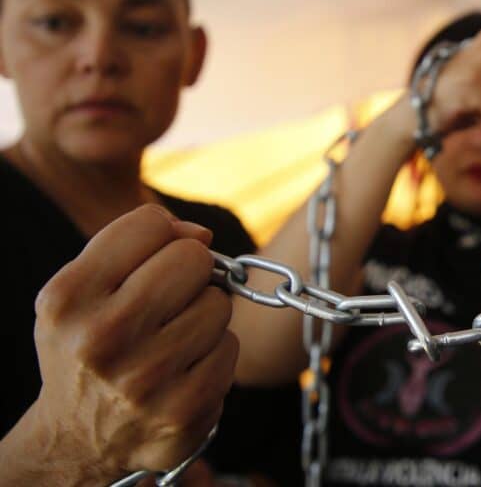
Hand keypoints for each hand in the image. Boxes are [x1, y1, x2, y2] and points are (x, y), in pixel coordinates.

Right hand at [30, 205, 236, 481]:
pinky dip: (214, 353)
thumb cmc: (90, 344)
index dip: (163, 237)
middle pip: (193, 259)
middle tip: (168, 301)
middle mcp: (102, 339)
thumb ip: (134, 243)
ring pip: (218, 304)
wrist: (80, 436)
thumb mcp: (82, 289)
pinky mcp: (185, 410)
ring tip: (170, 339)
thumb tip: (202, 234)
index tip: (151, 263)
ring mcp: (146, 380)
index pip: (151, 224)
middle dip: (189, 273)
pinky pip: (230, 347)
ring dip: (204, 315)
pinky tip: (183, 370)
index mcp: (69, 298)